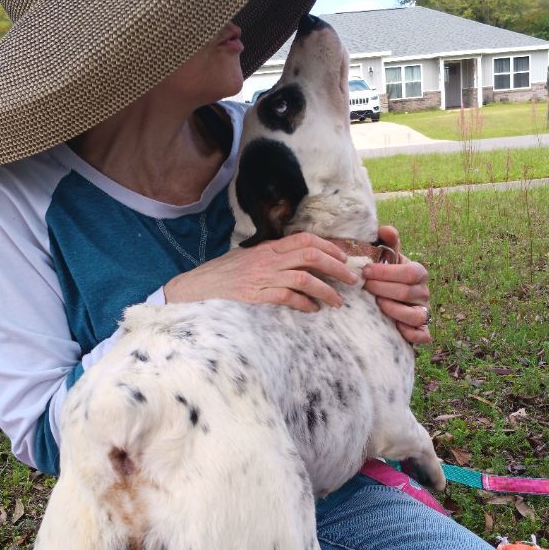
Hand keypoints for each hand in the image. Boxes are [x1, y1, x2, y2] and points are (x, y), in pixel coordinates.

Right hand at [163, 231, 357, 311]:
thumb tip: (297, 261)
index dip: (329, 246)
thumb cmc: (222, 274)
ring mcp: (261, 278)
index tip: (344, 257)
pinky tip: (313, 310)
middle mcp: (267, 260)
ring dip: (326, 290)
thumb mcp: (248, 258)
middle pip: (310, 255)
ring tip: (339, 301)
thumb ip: (272, 258)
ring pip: (303, 278)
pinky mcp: (255, 296)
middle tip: (352, 279)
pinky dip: (304, 304)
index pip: (305, 239)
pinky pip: (287, 298)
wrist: (195, 288)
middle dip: (337, 267)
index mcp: (268, 248)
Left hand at [361, 225, 431, 344]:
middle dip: (383, 289)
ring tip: (378, 305)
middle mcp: (424, 292)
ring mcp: (424, 312)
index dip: (386, 272)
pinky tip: (395, 328)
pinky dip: (411, 333)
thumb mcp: (388, 259)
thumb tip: (384, 229)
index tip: (365, 271)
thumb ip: (388, 244)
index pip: (408, 272)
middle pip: (407, 292)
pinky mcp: (422, 330)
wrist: (391, 301)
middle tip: (365, 287)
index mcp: (418, 273)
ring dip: (394, 310)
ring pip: (415, 315)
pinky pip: (422, 335)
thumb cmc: (388, 277)